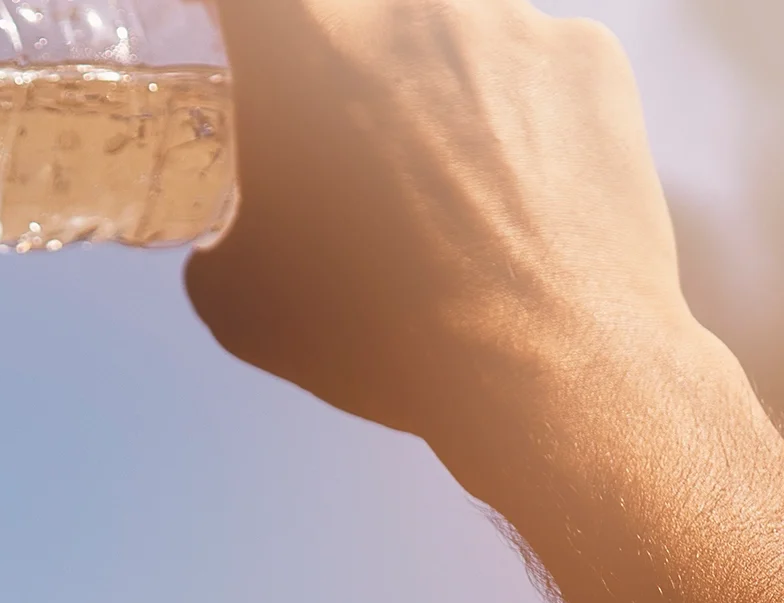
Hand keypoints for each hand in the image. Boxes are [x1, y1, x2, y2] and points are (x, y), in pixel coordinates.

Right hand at [187, 0, 696, 457]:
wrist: (547, 366)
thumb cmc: (381, 330)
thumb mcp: (237, 295)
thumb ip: (216, 226)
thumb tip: (228, 229)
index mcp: (302, 46)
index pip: (244, 0)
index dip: (229, 23)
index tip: (230, 52)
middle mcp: (406, 7)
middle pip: (348, 14)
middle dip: (330, 68)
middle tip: (331, 142)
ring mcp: (510, 21)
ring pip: (439, 33)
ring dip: (421, 87)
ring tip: (430, 182)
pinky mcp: (587, 56)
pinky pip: (524, 60)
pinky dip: (505, 110)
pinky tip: (504, 190)